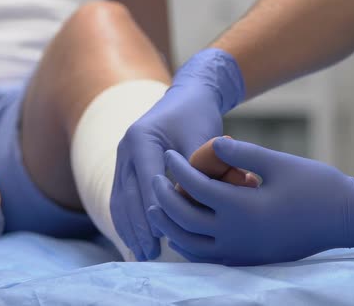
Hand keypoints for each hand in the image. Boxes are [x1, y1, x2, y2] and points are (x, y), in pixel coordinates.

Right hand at [110, 49, 244, 260]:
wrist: (184, 98)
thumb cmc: (197, 116)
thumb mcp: (204, 136)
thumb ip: (209, 167)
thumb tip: (233, 192)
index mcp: (142, 138)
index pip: (146, 182)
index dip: (154, 212)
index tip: (162, 237)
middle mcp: (125, 149)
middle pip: (128, 196)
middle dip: (138, 228)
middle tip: (151, 254)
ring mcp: (121, 159)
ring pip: (119, 200)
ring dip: (129, 229)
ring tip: (143, 254)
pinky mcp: (124, 168)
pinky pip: (120, 199)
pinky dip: (125, 221)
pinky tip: (135, 241)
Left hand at [149, 137, 353, 264]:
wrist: (345, 219)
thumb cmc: (315, 186)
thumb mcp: (278, 163)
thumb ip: (242, 154)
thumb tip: (211, 143)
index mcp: (241, 208)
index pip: (195, 188)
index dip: (177, 169)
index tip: (168, 155)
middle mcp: (235, 235)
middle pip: (183, 219)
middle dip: (163, 199)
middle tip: (154, 180)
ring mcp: (240, 252)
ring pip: (189, 244)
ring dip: (169, 226)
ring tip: (156, 207)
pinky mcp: (246, 259)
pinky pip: (205, 256)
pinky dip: (187, 243)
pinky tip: (181, 231)